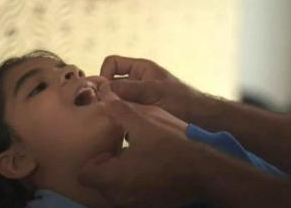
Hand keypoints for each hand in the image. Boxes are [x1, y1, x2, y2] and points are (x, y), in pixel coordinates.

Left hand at [78, 90, 204, 207]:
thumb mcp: (144, 122)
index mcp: (114, 177)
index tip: (112, 148)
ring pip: (115, 189)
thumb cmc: (171, 145)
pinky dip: (134, 183)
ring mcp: (135, 203)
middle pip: (99, 182)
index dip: (95, 158)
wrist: (205, 169)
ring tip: (139, 157)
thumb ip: (120, 109)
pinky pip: (131, 195)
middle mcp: (120, 195)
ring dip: (120, 175)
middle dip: (107, 166)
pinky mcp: (149, 205)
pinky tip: (151, 167)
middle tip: (125, 150)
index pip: (85, 173)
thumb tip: (105, 94)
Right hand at [100, 55, 207, 121]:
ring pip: (115, 100)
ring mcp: (136, 98)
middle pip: (110, 84)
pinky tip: (121, 129)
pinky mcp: (139, 113)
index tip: (104, 91)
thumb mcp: (153, 91)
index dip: (104, 75)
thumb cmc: (182, 100)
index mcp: (139, 69)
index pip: (111, 64)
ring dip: (112, 110)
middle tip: (102, 110)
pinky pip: (122, 113)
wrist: (200, 119)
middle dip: (106, 96)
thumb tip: (102, 89)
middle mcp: (136, 82)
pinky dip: (120, 120)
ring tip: (112, 122)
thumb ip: (128, 89)